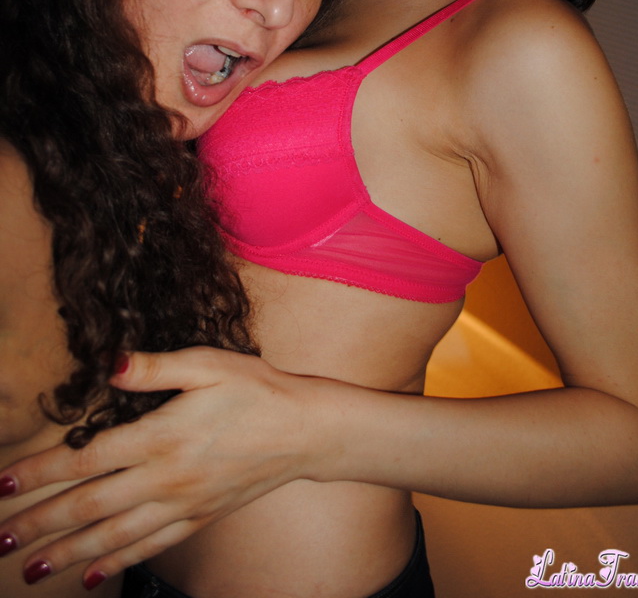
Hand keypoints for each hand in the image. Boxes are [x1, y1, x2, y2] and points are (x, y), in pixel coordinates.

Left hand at [0, 348, 317, 586]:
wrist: (305, 429)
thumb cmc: (256, 389)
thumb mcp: (207, 363)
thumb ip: (154, 367)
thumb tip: (108, 364)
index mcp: (162, 435)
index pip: (87, 460)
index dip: (42, 473)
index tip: (5, 485)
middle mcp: (166, 477)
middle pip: (90, 507)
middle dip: (40, 523)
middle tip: (1, 539)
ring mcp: (182, 503)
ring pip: (114, 536)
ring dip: (67, 553)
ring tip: (30, 569)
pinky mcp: (198, 517)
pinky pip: (149, 547)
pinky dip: (117, 563)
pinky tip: (91, 576)